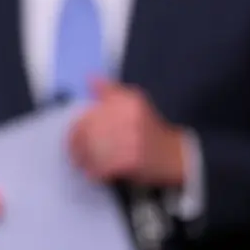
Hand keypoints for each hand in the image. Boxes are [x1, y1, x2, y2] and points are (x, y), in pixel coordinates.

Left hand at [69, 78, 186, 185]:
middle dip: (76, 145)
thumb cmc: (150, 129)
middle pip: (87, 132)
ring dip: (83, 159)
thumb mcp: (134, 102)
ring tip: (81, 163)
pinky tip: (94, 172)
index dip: (76, 128)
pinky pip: (102, 166)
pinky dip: (95, 171)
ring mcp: (130, 140)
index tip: (72, 136)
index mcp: (127, 102)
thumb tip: (90, 78)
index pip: (89, 114)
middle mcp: (128, 118)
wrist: (176, 154)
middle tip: (74, 153)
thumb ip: (110, 90)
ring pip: (92, 150)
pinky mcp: (131, 161)